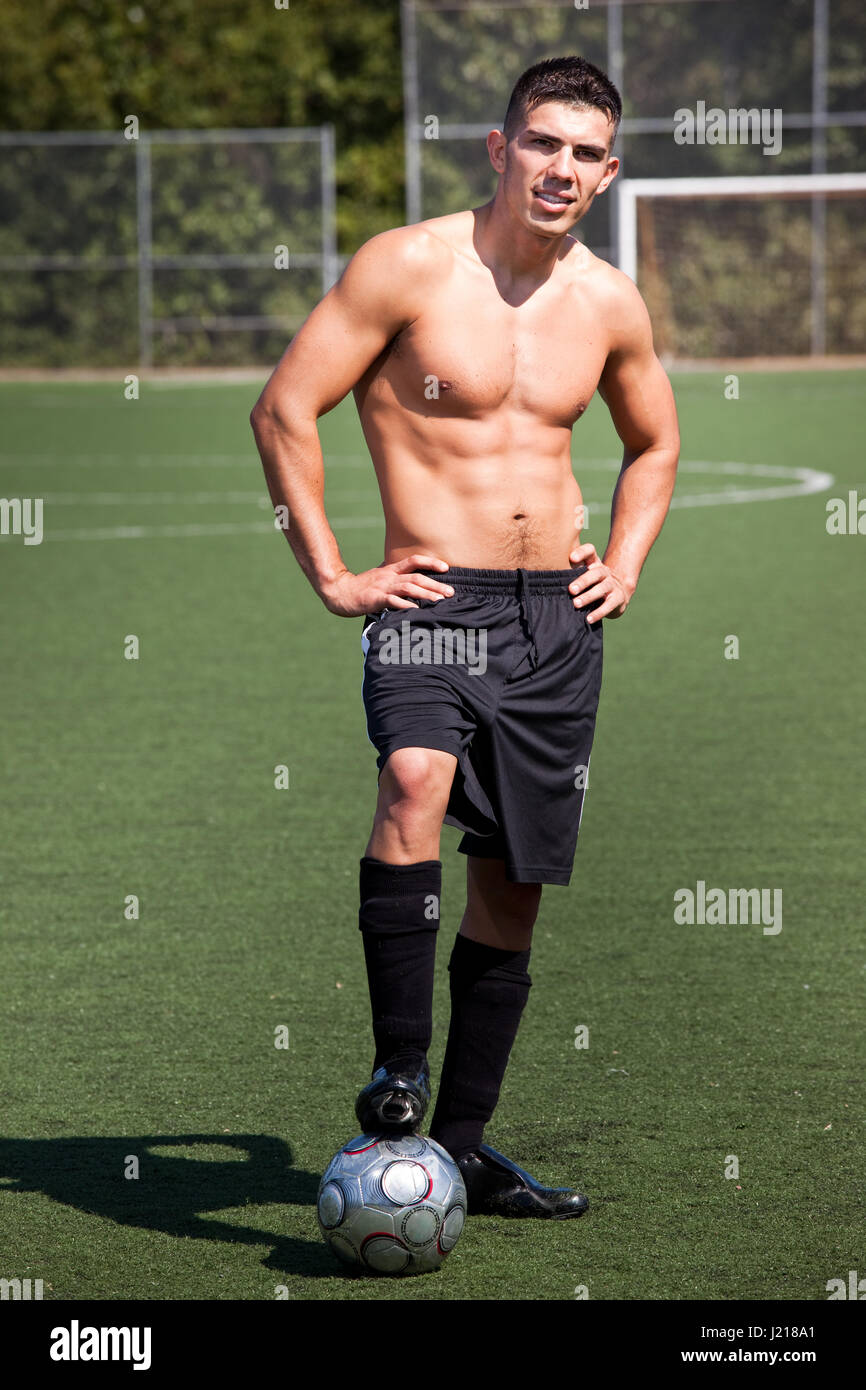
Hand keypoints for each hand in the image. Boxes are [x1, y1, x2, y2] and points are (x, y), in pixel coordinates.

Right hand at [321, 553, 453, 617]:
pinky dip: (405, 605)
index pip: (414, 560)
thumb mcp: (380, 576)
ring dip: (425, 594)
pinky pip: (393, 601)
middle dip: (435, 584)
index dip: (430, 562)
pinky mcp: (375, 599)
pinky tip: (416, 609)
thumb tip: (412, 580)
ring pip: (408, 587)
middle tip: (450, 592)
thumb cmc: (362, 587)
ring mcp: (382, 587)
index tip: (446, 567)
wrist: (340, 592)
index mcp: (391, 570)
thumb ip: (395, 576)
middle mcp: (389, 576)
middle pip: (416, 577)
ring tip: (439, 601)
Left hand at [568, 543, 633, 622]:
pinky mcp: (618, 598)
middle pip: (596, 572)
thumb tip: (541, 578)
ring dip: (588, 596)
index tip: (571, 558)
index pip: (590, 551)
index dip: (582, 552)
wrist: (617, 595)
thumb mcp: (582, 575)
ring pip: (601, 588)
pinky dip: (598, 613)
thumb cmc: (591, 584)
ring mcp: (612, 584)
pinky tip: (588, 619)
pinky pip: (609, 605)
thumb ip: (568, 573)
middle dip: (583, 581)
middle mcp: (604, 571)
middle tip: (570, 590)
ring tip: (576, 604)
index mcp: (594, 563)